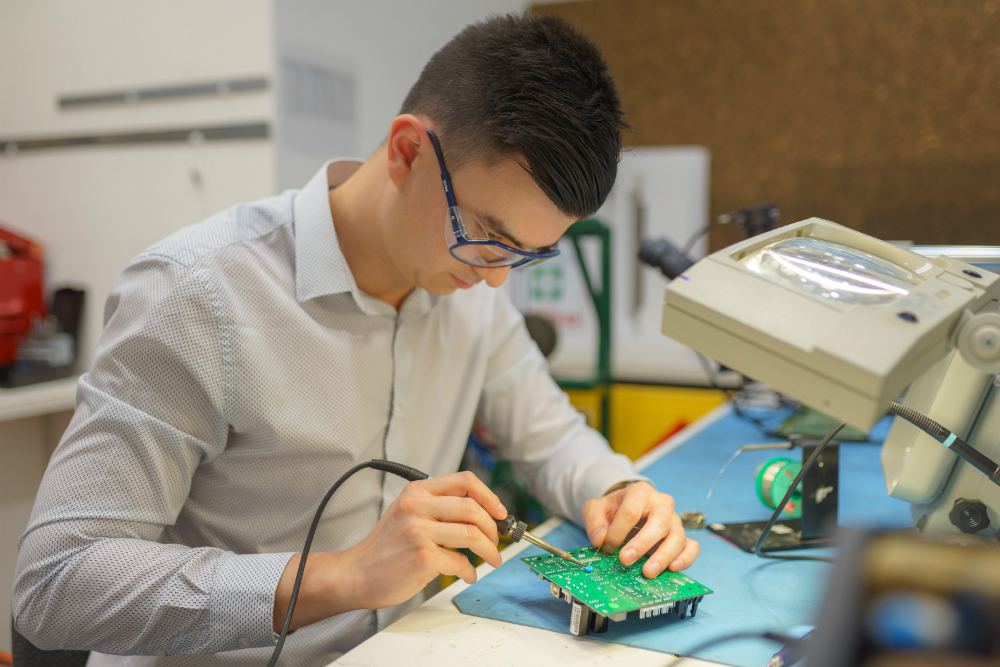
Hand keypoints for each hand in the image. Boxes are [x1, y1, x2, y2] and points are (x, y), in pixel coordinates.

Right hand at [273, 471, 506, 631]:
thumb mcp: (407, 513)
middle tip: (496, 541)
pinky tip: (467, 575)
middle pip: (473, 508)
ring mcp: (419, 531)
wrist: (356, 574)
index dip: (489, 496)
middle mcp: (417, 506)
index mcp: (417, 491)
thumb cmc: (386, 548)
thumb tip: (480, 514)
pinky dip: (470, 571)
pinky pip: (461, 562)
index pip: (465, 480)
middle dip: (493, 527)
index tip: (500, 512)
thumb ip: (437, 507)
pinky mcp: (423, 557)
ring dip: (490, 550)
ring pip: (472, 534)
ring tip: (491, 559)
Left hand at [581, 481, 699, 578]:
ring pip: (677, 536)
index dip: (618, 531)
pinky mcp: (682, 536)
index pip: (631, 511)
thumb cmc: (614, 510)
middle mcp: (662, 504)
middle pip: (660, 522)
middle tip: (626, 560)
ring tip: (648, 572)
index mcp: (640, 492)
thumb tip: (600, 539)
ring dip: (663, 556)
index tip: (607, 546)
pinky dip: (686, 558)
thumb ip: (594, 521)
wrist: (627, 509)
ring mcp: (675, 520)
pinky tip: (673, 568)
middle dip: (642, 543)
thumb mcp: (596, 509)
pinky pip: (692, 546)